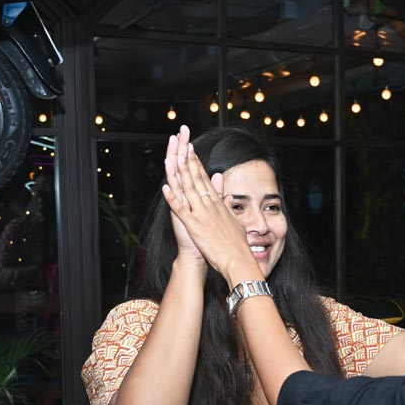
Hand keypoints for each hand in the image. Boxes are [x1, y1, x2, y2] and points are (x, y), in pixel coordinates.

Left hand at [162, 141, 259, 286]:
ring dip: (179, 173)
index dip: (197, 164)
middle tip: (181, 144)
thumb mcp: (235, 222)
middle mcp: (210, 205)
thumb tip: (229, 197)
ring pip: (188, 189)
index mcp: (219, 205)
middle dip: (188, 161)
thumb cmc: (238, 245)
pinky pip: (181, 210)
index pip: (206, 180)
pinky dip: (173, 199)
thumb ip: (230, 208)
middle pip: (197, 179)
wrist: (239, 260)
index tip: (191, 151)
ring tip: (172, 157)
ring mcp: (202, 215)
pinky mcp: (195, 226)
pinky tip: (165, 188)